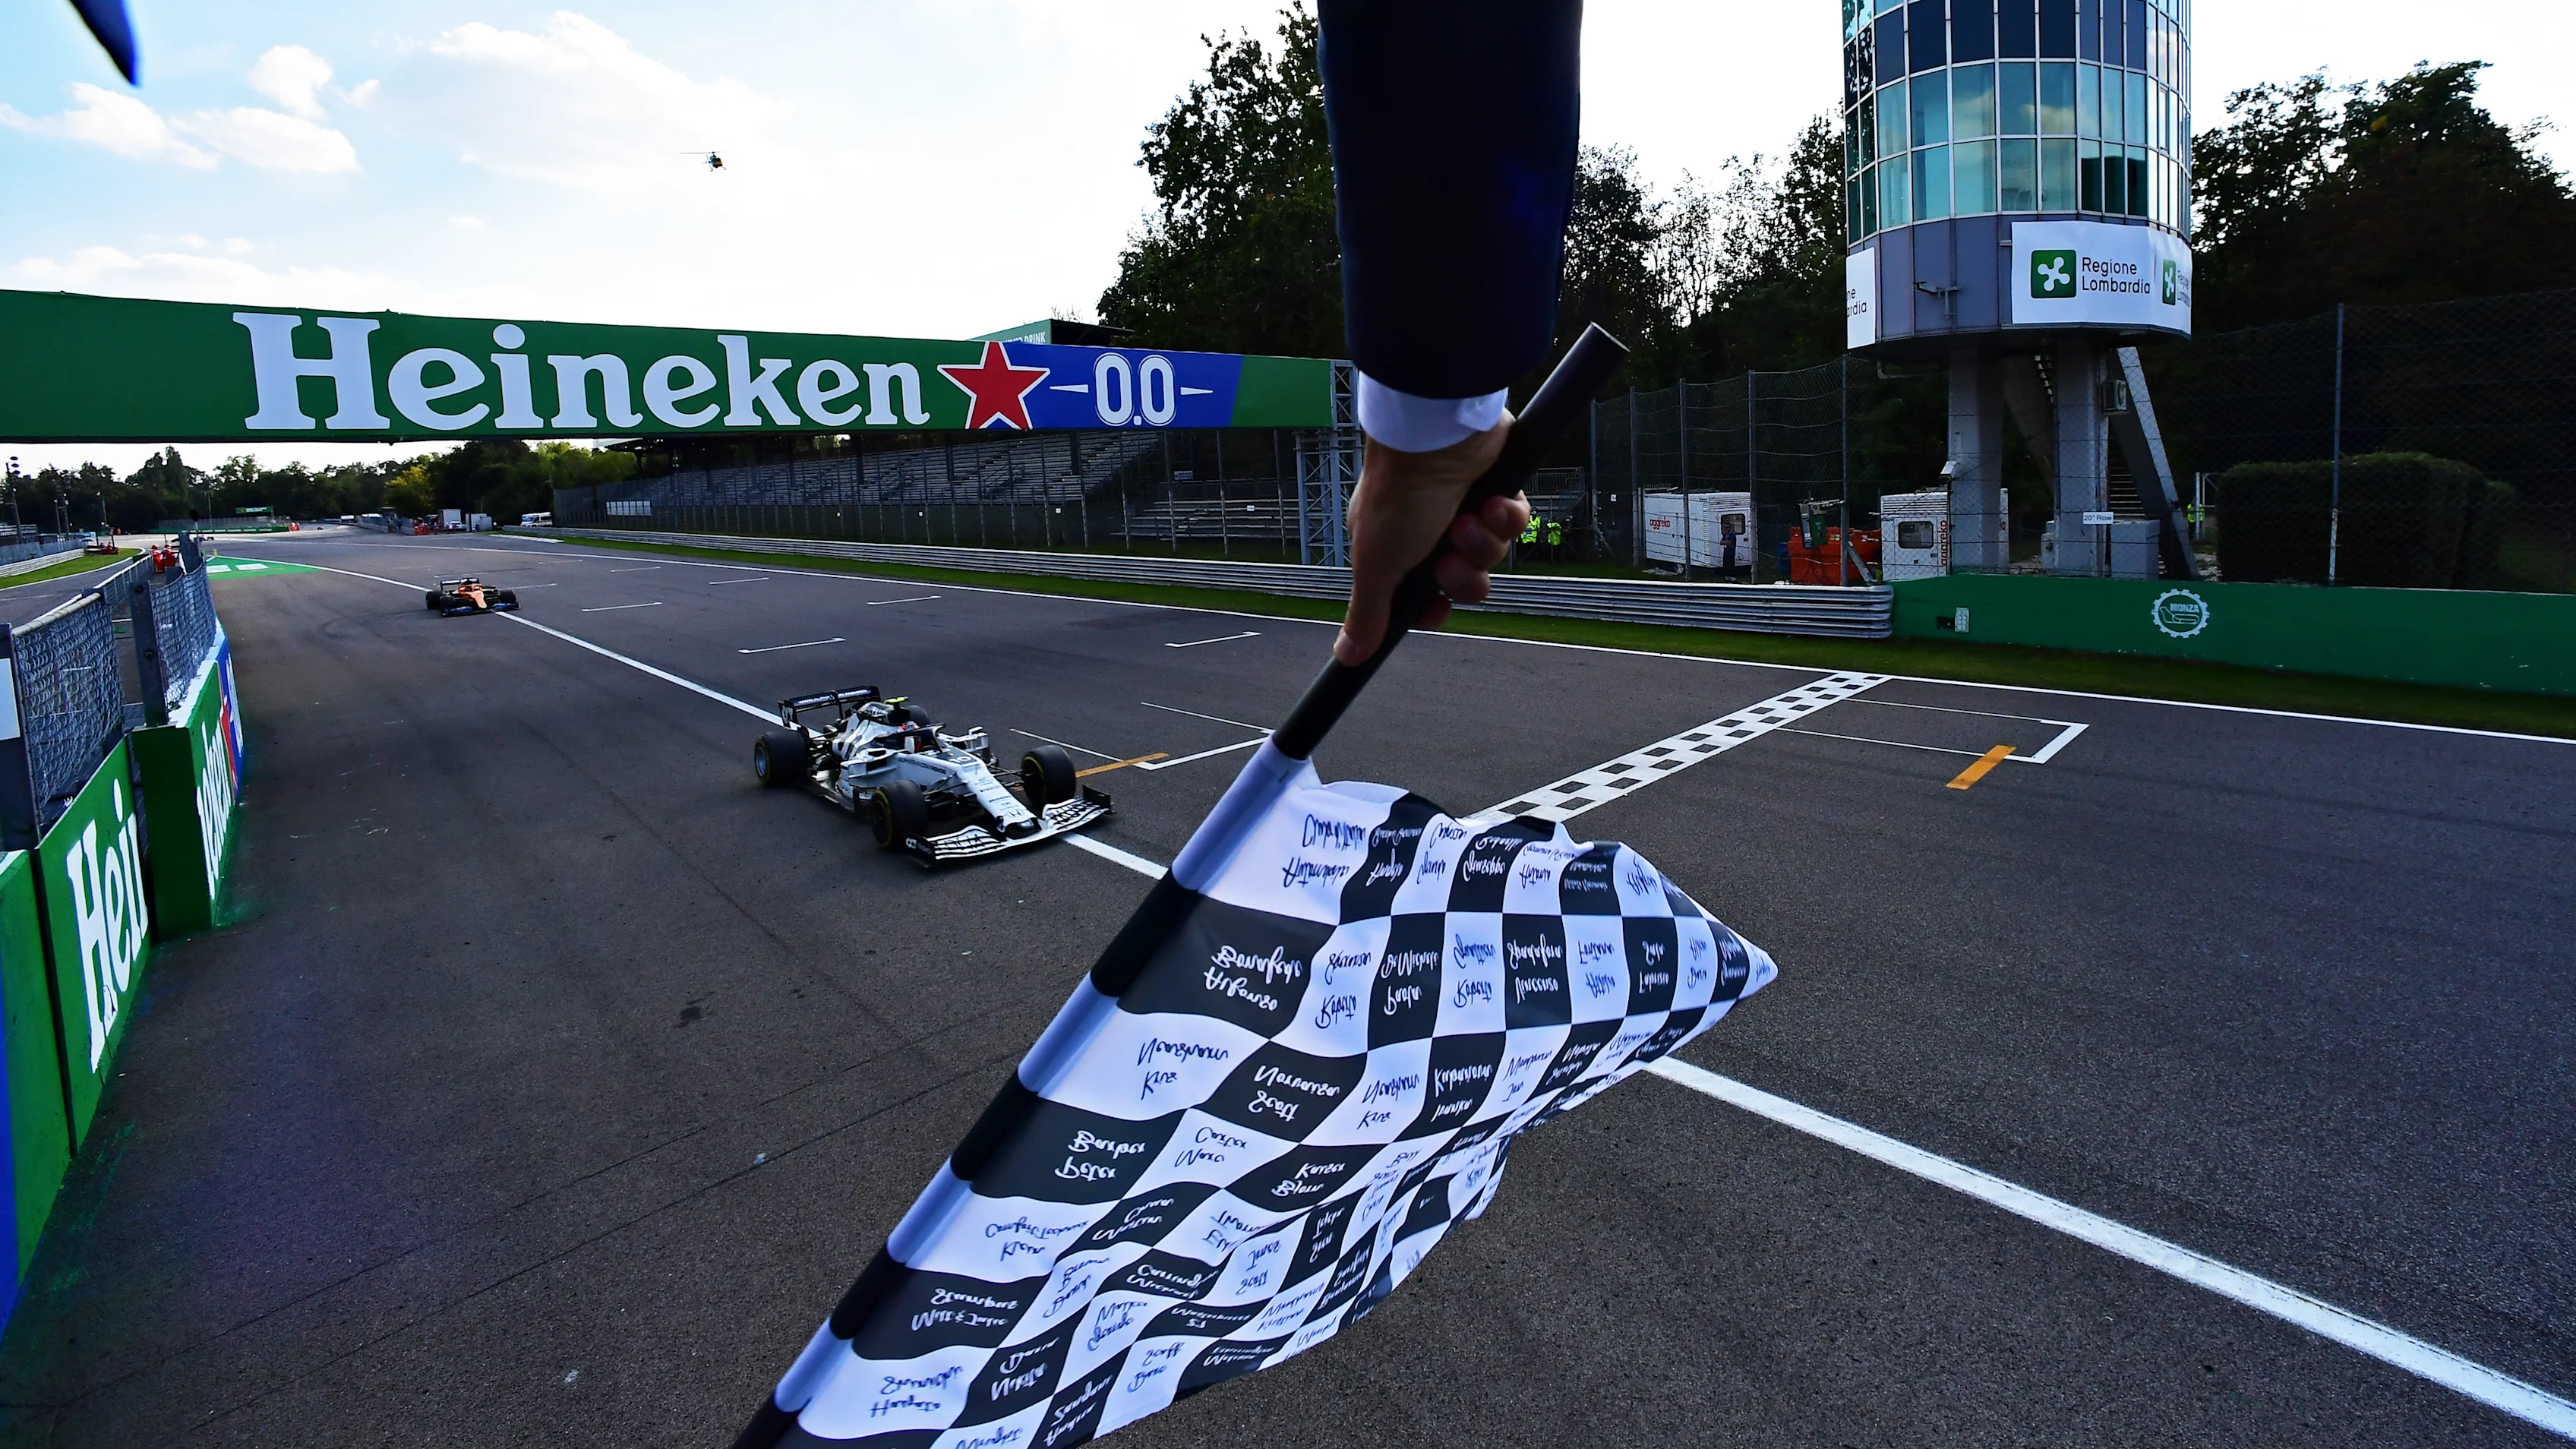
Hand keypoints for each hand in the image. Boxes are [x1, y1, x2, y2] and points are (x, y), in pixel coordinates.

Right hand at [1333, 420, 1528, 665]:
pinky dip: (1504, 516)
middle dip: (1461, 575)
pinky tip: (1492, 501)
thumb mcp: (1376, 566)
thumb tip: (1347, 657)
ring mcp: (1466, 507)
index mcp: (1396, 547)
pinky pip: (1513, 522)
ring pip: (1490, 554)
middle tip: (1448, 556)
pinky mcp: (1497, 488)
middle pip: (1463, 581)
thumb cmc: (1400, 494)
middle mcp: (1430, 529)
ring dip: (1481, 542)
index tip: (1436, 607)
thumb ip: (1366, 613)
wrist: (1436, 437)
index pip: (1423, 596)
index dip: (1434, 607)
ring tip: (1468, 518)